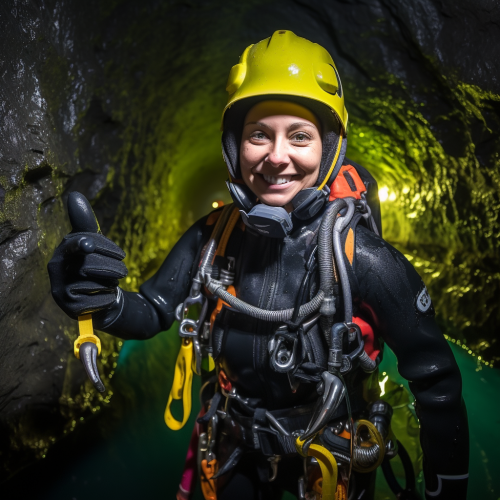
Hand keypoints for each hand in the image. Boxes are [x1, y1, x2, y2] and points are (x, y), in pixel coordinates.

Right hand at [48, 192, 127, 318]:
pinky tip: (106, 296)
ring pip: (94, 283)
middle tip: (124, 271)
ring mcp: (60, 291)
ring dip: (111, 282)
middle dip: (113, 267)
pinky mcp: (69, 309)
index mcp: (63, 251)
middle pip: (90, 265)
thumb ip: (85, 222)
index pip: (72, 245)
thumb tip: (74, 195)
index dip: (82, 244)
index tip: (89, 245)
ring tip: (111, 283)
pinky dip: (108, 298)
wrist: (96, 297)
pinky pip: (97, 300)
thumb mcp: (93, 244)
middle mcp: (56, 270)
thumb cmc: (95, 265)